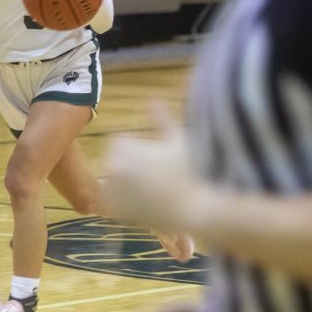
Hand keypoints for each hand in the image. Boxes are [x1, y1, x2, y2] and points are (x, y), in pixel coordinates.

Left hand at [101, 103, 201, 231]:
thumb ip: (162, 118)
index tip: (156, 157)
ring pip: (113, 181)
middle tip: (156, 174)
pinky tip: (146, 202)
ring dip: (125, 182)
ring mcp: (115, 192)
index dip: (138, 149)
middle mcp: (114, 169)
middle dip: (130, 164)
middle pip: (115, 161)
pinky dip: (125, 202)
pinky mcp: (119, 213)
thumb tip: (152, 99)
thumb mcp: (178, 138)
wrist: (198, 210)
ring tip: (152, 188)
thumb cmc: (192, 169)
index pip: (119, 143)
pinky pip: (115, 203)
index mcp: (124, 148)